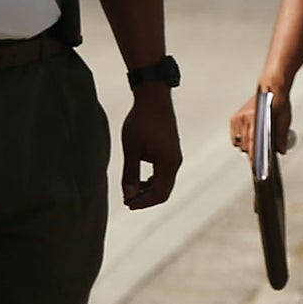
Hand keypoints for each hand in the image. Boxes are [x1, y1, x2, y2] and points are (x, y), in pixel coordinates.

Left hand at [121, 88, 180, 208]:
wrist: (154, 98)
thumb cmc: (140, 122)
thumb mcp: (131, 149)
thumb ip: (130, 175)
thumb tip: (128, 196)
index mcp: (167, 162)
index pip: (158, 193)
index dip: (143, 203)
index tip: (127, 205)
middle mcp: (175, 162)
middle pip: (164, 191)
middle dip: (146, 199)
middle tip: (128, 202)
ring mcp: (176, 156)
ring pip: (165, 183)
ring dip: (150, 190)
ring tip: (131, 191)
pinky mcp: (173, 151)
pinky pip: (166, 174)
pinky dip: (154, 181)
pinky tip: (141, 180)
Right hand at [228, 85, 292, 155]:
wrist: (270, 87)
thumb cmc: (278, 101)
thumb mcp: (284, 118)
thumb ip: (282, 135)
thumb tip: (281, 151)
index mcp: (255, 118)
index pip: (253, 143)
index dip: (254, 156)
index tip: (256, 164)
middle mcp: (244, 118)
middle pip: (245, 145)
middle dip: (252, 151)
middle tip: (262, 153)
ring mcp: (238, 118)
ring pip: (238, 142)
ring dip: (246, 145)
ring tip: (257, 143)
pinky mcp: (235, 118)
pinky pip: (235, 135)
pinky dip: (241, 138)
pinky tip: (250, 137)